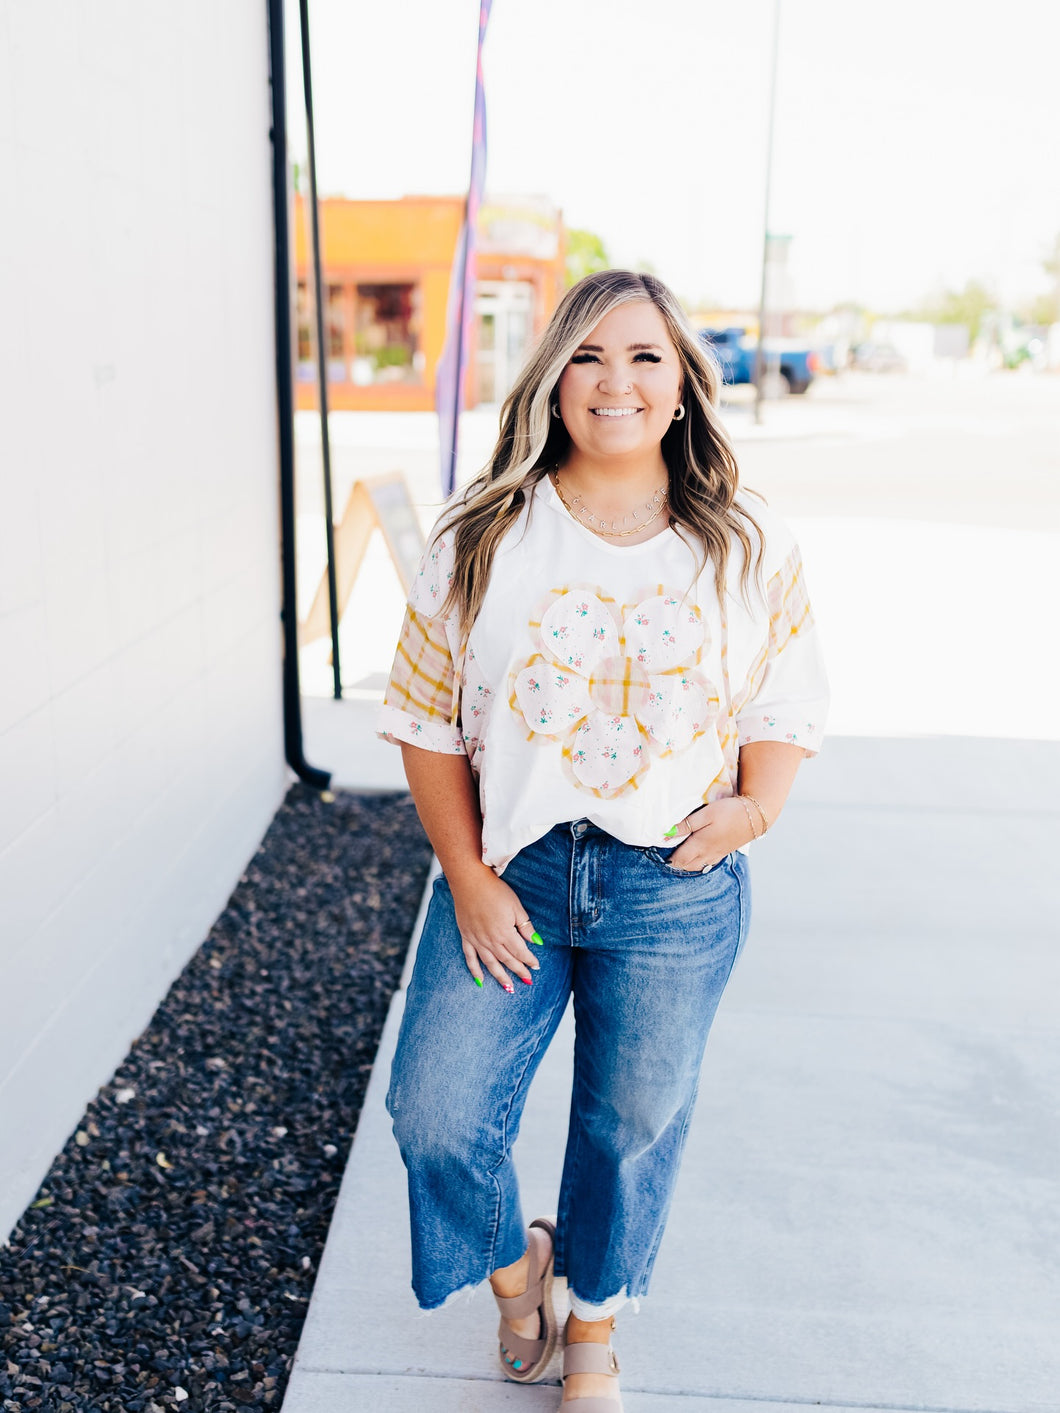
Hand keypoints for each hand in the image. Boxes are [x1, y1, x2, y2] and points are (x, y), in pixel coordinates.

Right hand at [448, 865, 541, 992]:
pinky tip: (480, 981)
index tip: (536, 967)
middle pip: (507, 960)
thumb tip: (536, 942)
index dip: (529, 960)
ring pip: (490, 963)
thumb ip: (525, 926)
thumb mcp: (516, 906)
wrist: (469, 882)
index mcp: (505, 933)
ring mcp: (477, 940)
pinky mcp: (466, 936)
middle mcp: (491, 940)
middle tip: (527, 980)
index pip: (520, 952)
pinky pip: (470, 958)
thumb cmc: (495, 891)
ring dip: (500, 976)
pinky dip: (475, 971)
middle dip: (519, 971)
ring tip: (509, 988)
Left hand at [664, 797, 756, 870]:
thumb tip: (667, 835)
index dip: (668, 858)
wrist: (755, 816)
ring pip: (697, 867)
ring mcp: (717, 855)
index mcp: (700, 845)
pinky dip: (697, 863)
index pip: (679, 859)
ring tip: (679, 855)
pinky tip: (696, 856)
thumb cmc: (729, 812)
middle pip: (686, 866)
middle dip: (675, 863)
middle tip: (667, 853)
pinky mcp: (724, 852)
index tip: (659, 851)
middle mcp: (707, 854)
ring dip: (686, 864)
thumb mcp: (705, 814)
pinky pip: (707, 864)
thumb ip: (686, 825)